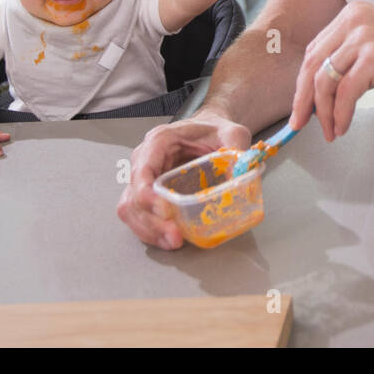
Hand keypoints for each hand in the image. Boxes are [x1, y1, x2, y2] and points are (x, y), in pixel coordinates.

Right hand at [116, 112, 251, 248]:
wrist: (210, 130)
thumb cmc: (215, 130)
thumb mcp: (232, 133)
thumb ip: (238, 147)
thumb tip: (242, 174)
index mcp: (160, 141)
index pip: (142, 170)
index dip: (148, 195)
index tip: (165, 212)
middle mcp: (145, 159)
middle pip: (133, 196)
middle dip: (152, 221)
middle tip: (175, 237)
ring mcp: (144, 178)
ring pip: (131, 210)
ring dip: (150, 230)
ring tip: (173, 242)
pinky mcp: (149, 194)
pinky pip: (140, 216)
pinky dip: (152, 231)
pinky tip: (169, 240)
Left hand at [290, 2, 373, 141]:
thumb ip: (352, 57)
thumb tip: (324, 90)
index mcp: (353, 14)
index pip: (315, 50)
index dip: (303, 82)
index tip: (302, 105)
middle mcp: (355, 20)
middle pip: (313, 65)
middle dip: (303, 99)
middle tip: (299, 123)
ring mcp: (365, 38)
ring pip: (325, 81)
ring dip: (322, 112)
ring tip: (329, 130)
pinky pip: (345, 93)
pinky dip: (340, 114)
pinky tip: (342, 126)